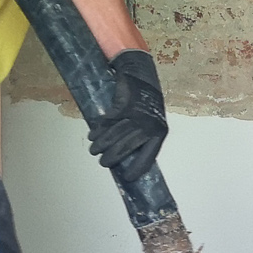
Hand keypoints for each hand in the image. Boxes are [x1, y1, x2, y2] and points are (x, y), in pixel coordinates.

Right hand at [87, 49, 166, 180]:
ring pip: (115, 135)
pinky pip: (108, 122)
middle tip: (102, 163)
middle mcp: (149, 125)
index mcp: (159, 132)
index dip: (138, 168)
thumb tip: (126, 158)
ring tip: (94, 150)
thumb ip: (142, 137)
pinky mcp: (124, 106)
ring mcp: (137, 115)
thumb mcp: (152, 121)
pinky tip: (93, 134)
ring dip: (101, 144)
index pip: (149, 156)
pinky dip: (98, 129)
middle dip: (112, 157)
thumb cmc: (146, 103)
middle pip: (126, 147)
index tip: (127, 178)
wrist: (141, 74)